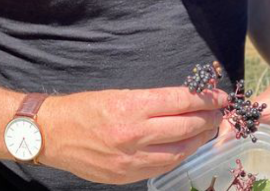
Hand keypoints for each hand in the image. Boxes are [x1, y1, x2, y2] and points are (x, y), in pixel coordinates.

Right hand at [36, 86, 227, 183]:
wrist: (50, 134)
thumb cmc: (84, 109)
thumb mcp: (120, 94)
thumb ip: (153, 101)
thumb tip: (187, 102)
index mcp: (132, 107)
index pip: (181, 101)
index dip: (206, 99)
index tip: (220, 96)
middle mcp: (134, 134)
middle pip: (186, 126)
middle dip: (208, 119)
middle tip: (219, 113)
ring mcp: (130, 158)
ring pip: (179, 151)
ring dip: (198, 140)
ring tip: (207, 130)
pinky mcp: (124, 175)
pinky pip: (161, 167)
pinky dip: (178, 156)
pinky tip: (185, 147)